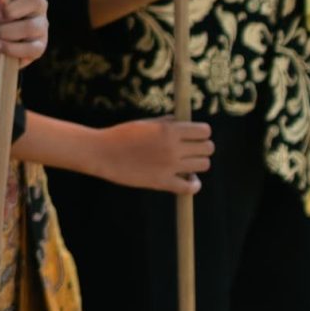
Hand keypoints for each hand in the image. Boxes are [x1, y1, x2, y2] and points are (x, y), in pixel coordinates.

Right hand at [87, 118, 212, 193]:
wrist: (101, 153)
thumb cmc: (121, 135)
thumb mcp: (145, 123)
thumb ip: (167, 123)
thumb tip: (183, 123)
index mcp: (169, 130)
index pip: (204, 131)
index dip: (202, 132)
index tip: (195, 135)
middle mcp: (173, 148)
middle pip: (208, 148)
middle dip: (202, 147)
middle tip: (191, 149)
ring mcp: (169, 166)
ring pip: (203, 165)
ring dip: (198, 164)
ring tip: (187, 164)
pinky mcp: (162, 182)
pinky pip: (190, 187)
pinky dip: (194, 185)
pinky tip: (190, 180)